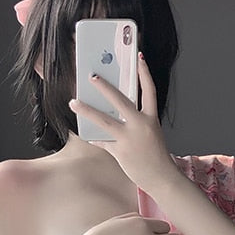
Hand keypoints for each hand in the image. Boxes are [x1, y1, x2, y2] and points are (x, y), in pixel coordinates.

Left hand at [69, 55, 183, 193]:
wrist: (161, 177)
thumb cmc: (155, 155)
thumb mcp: (150, 133)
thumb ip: (136, 122)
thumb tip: (114, 113)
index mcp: (151, 119)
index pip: (149, 90)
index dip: (144, 73)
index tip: (138, 57)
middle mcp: (140, 125)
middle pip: (120, 101)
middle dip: (105, 87)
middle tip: (92, 76)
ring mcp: (129, 138)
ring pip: (104, 121)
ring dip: (86, 110)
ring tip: (73, 102)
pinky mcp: (120, 152)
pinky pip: (102, 141)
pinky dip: (92, 137)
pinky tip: (83, 132)